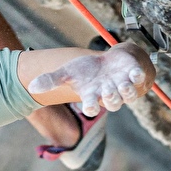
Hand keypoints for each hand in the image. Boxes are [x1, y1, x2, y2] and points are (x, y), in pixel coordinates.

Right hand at [27, 42, 154, 116]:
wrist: (110, 63)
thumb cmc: (87, 71)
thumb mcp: (68, 73)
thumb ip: (52, 80)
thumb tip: (31, 86)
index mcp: (94, 95)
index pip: (92, 107)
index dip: (91, 108)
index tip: (89, 106)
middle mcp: (110, 94)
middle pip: (113, 103)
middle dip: (111, 98)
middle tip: (107, 91)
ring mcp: (124, 86)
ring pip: (128, 95)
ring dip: (126, 91)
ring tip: (122, 83)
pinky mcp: (134, 76)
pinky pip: (139, 80)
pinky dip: (138, 76)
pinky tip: (134, 72)